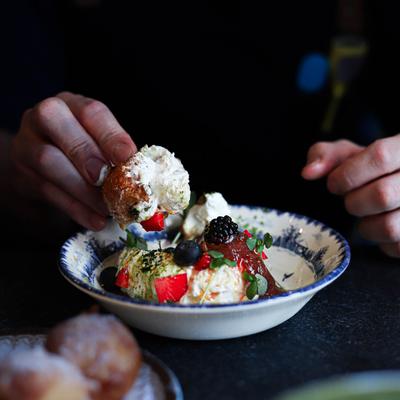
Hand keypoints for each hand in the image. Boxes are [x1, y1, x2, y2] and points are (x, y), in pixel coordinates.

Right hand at [11, 92, 136, 230]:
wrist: (43, 169)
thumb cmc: (83, 151)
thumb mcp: (98, 143)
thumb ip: (115, 153)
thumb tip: (141, 175)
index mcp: (72, 105)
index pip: (90, 111)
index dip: (110, 134)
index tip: (128, 156)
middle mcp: (44, 117)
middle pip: (57, 124)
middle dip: (86, 154)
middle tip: (107, 180)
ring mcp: (27, 144)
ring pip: (47, 160)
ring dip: (82, 189)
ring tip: (107, 208)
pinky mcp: (23, 174)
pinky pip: (47, 191)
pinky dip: (75, 209)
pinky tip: (95, 220)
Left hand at [302, 137, 399, 257]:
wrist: (397, 182)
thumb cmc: (372, 168)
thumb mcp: (351, 154)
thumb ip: (326, 155)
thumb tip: (308, 172)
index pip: (380, 156)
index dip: (348, 174)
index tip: (334, 184)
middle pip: (382, 195)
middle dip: (354, 202)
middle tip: (352, 199)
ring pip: (389, 227)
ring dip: (366, 225)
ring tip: (368, 214)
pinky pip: (395, 247)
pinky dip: (380, 242)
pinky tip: (382, 225)